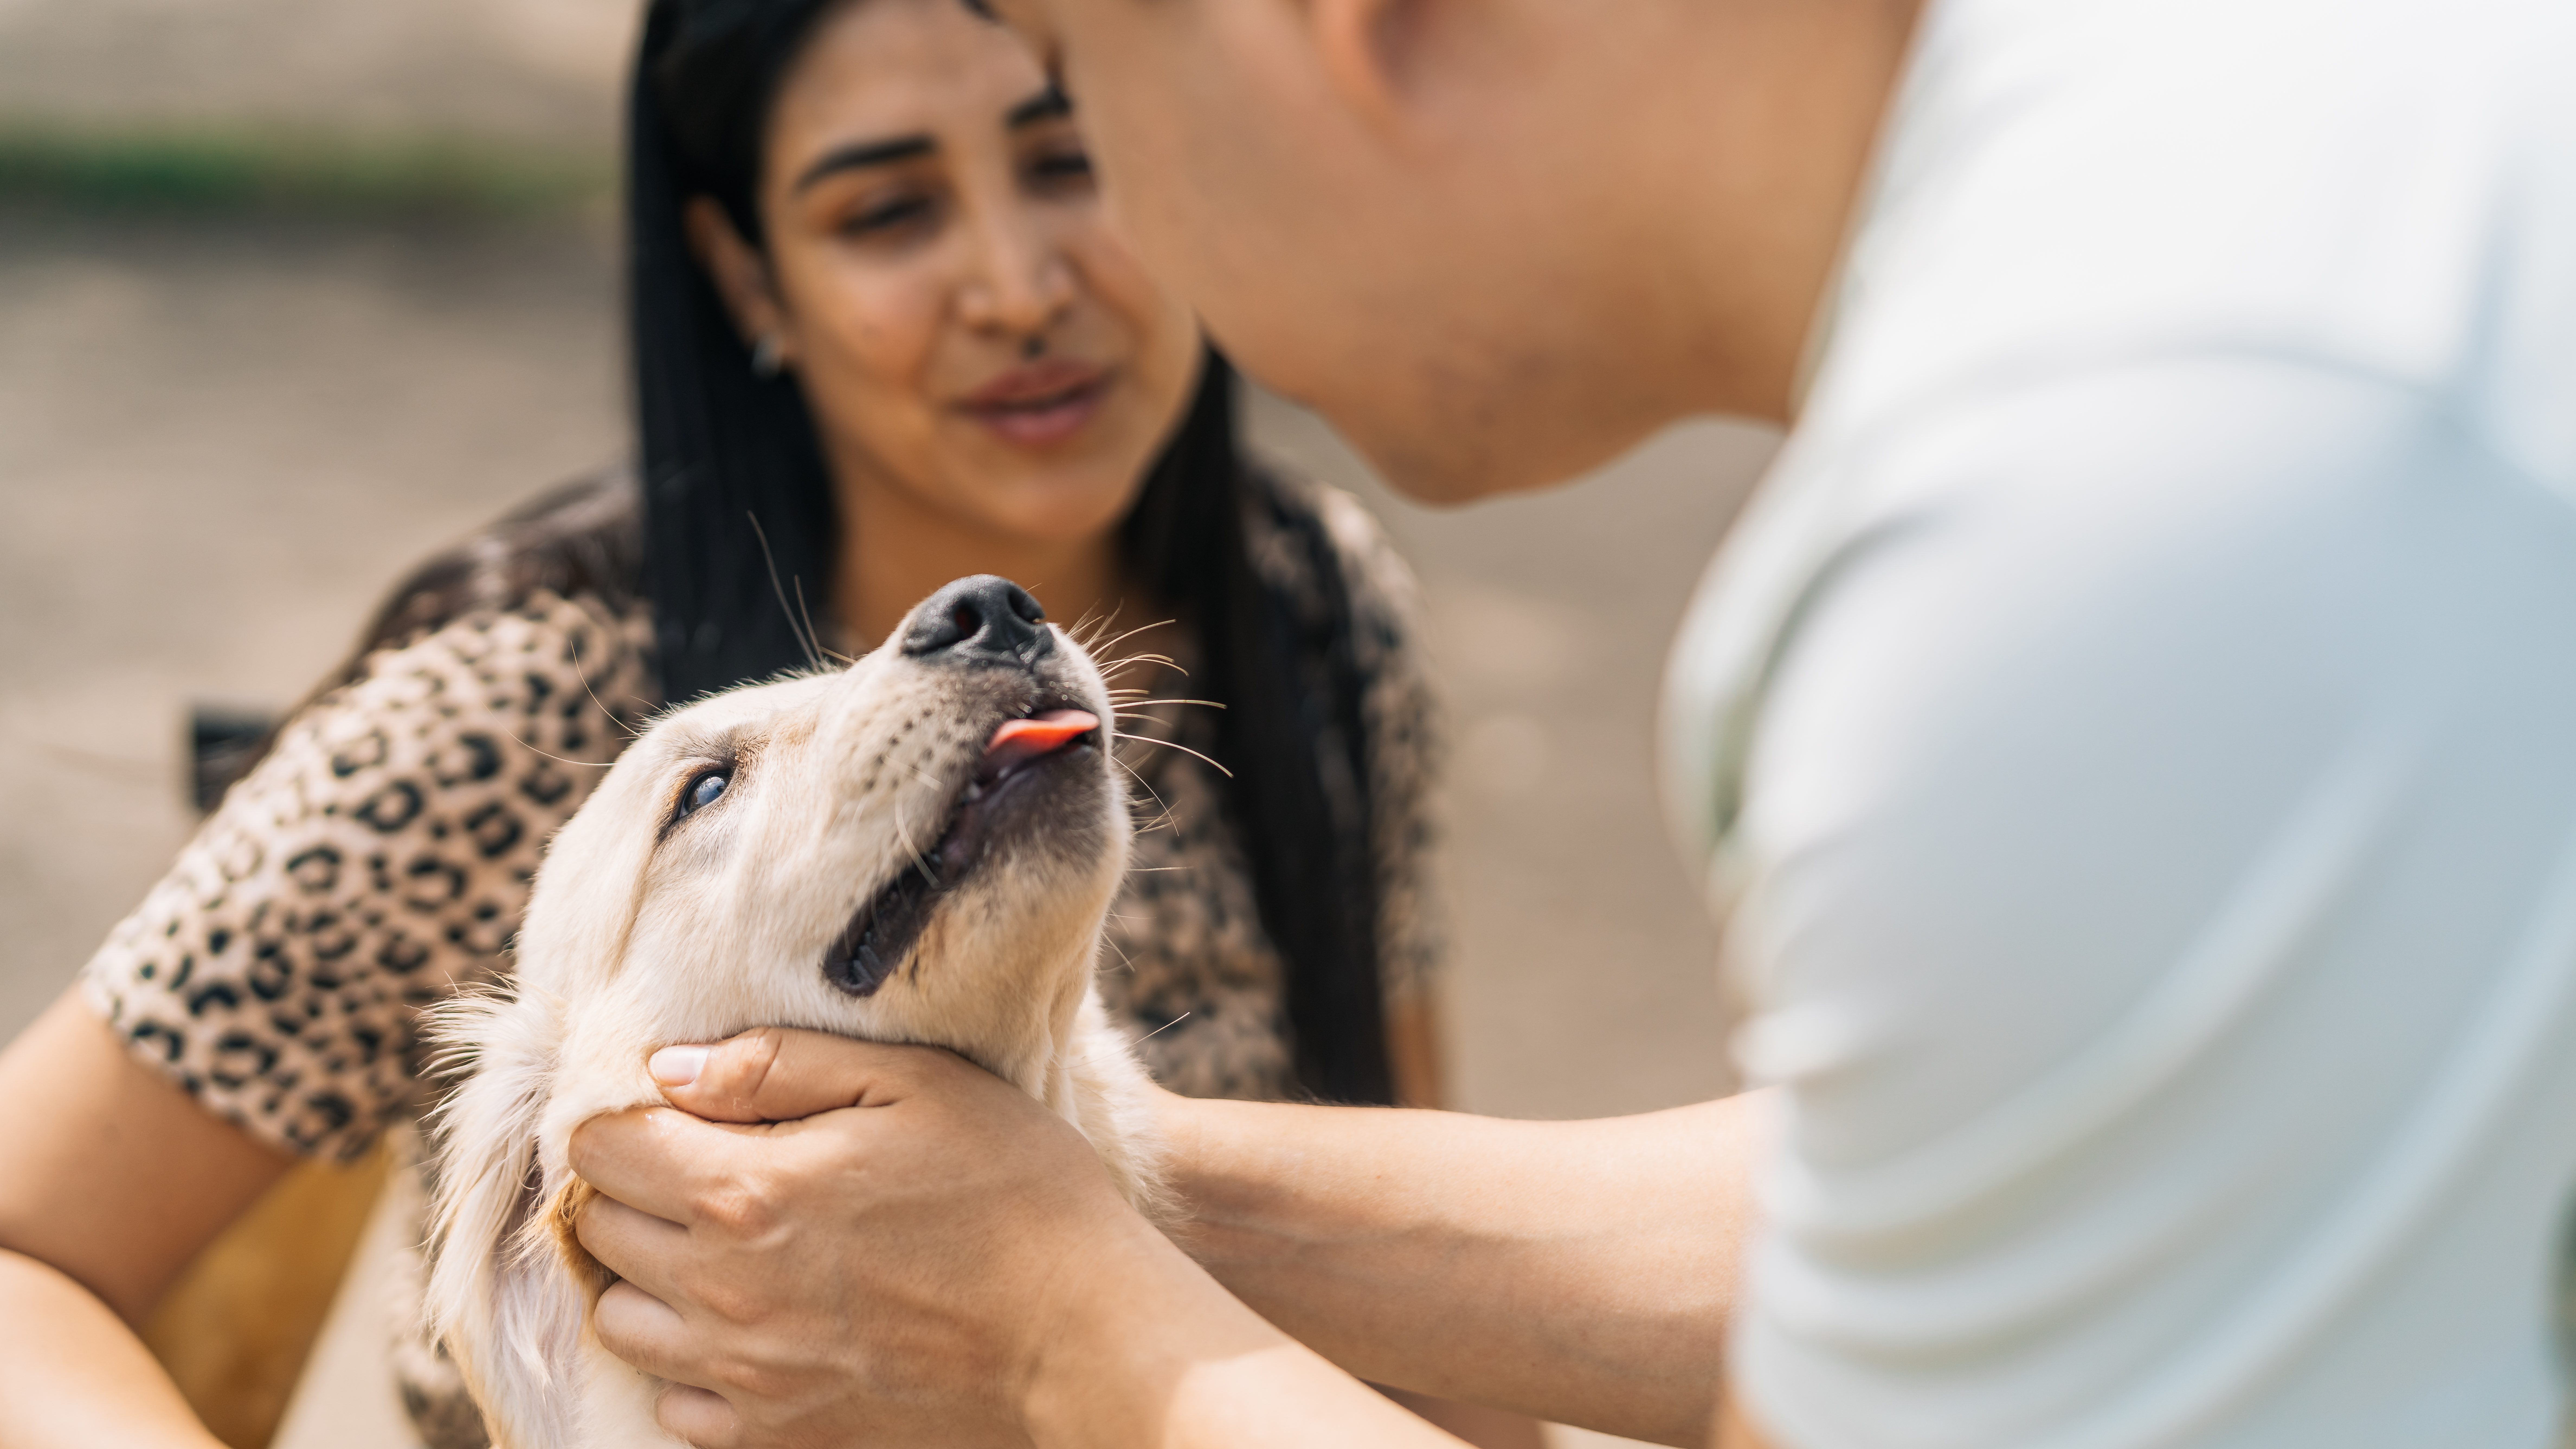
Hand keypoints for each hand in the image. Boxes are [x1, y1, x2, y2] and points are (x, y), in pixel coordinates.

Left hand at [567, 1028, 1182, 1447]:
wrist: (1080, 1332)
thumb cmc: (1011, 1188)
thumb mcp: (914, 1082)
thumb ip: (780, 1066)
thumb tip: (671, 1070)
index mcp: (744, 1193)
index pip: (601, 1150)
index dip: (624, 1119)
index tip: (673, 1114)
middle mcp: (721, 1291)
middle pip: (599, 1231)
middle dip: (631, 1190)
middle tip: (697, 1169)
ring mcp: (743, 1375)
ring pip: (620, 1321)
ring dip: (647, 1277)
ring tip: (714, 1249)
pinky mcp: (775, 1434)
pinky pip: (674, 1405)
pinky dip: (688, 1364)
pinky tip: (747, 1326)